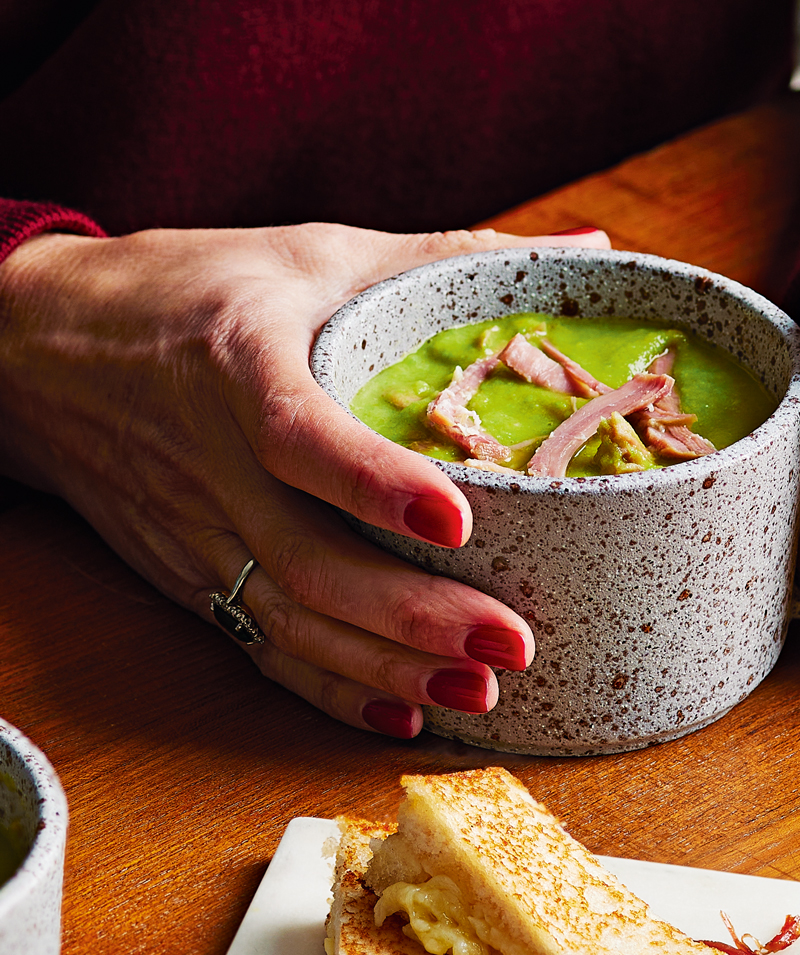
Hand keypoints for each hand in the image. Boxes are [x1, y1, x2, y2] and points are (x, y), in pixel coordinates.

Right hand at [0, 222, 610, 733]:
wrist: (39, 347)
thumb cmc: (189, 289)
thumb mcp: (311, 252)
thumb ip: (445, 252)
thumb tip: (589, 243)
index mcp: (235, 363)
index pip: (297, 434)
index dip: (372, 482)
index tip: (458, 517)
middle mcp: (209, 462)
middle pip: (307, 560)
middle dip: (412, 613)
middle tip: (511, 641)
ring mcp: (195, 531)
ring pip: (289, 621)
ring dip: (384, 666)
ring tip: (477, 689)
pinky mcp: (189, 572)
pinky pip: (261, 645)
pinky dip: (330, 688)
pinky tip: (400, 712)